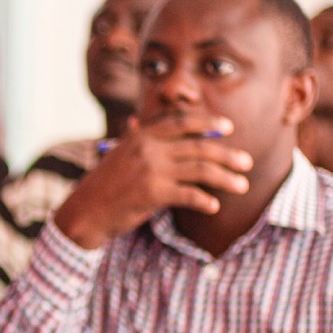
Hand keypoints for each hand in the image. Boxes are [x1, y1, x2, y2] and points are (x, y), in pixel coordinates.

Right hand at [51, 112, 251, 250]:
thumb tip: (137, 122)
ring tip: (243, 185)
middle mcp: (149, 148)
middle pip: (199, 146)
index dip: (207, 123)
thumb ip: (134, 139)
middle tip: (247, 162)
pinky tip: (214, 206)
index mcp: (142, 135)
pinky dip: (205, 200)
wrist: (85, 212)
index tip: (228, 127)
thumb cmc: (103, 185)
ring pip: (200, 169)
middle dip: (227, 154)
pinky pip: (189, 194)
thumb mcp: (118, 155)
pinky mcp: (153, 193)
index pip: (182, 121)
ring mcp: (151, 169)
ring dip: (226, 178)